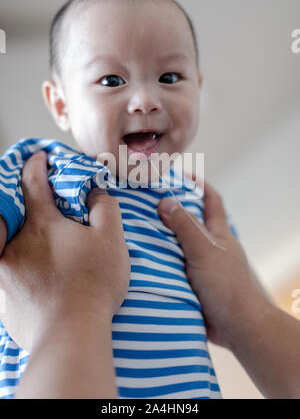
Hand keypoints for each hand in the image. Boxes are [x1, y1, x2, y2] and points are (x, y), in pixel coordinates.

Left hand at [0, 151, 130, 351]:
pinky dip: (24, 269)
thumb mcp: (111, 238)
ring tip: (51, 254)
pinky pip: (10, 272)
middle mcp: (16, 243)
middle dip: (33, 209)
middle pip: (19, 214)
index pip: (33, 182)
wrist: (71, 334)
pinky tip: (43, 280)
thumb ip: (104, 207)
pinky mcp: (3, 296)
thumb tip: (95, 192)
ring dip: (29, 241)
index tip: (39, 157)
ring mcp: (5, 270)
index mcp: (42, 225)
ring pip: (13, 243)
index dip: (36, 165)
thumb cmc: (94, 283)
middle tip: (52, 216)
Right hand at [157, 179, 271, 348]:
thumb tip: (166, 201)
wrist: (237, 326)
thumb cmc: (226, 285)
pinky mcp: (191, 283)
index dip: (199, 185)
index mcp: (218, 233)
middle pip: (189, 221)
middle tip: (145, 203)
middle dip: (170, 210)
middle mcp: (210, 246)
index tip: (180, 174)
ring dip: (160, 238)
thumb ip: (185, 226)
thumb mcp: (203, 250)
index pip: (211, 200)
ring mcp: (201, 265)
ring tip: (135, 230)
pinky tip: (140, 261)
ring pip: (177, 244)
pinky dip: (159, 262)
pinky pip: (171, 266)